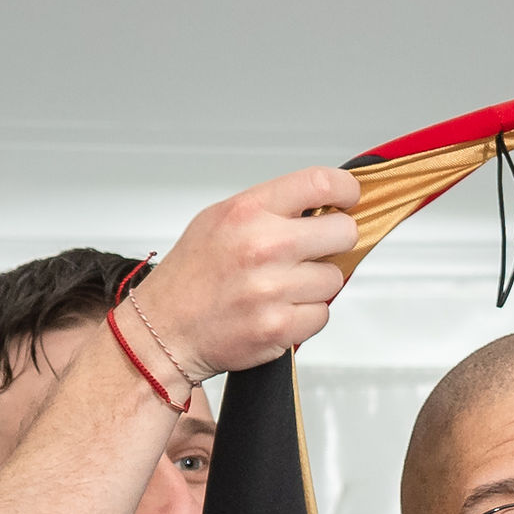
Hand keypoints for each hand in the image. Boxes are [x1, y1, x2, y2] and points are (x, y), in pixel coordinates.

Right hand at [131, 166, 361, 379]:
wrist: (165, 330)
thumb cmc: (191, 276)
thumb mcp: (220, 220)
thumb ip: (270, 209)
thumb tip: (321, 206)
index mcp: (247, 211)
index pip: (320, 183)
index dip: (345, 190)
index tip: (348, 198)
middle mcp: (263, 246)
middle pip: (343, 232)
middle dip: (335, 242)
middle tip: (313, 251)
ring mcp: (273, 289)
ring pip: (334, 278)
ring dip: (315, 285)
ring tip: (281, 287)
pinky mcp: (280, 327)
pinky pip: (322, 314)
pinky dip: (306, 316)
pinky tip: (277, 311)